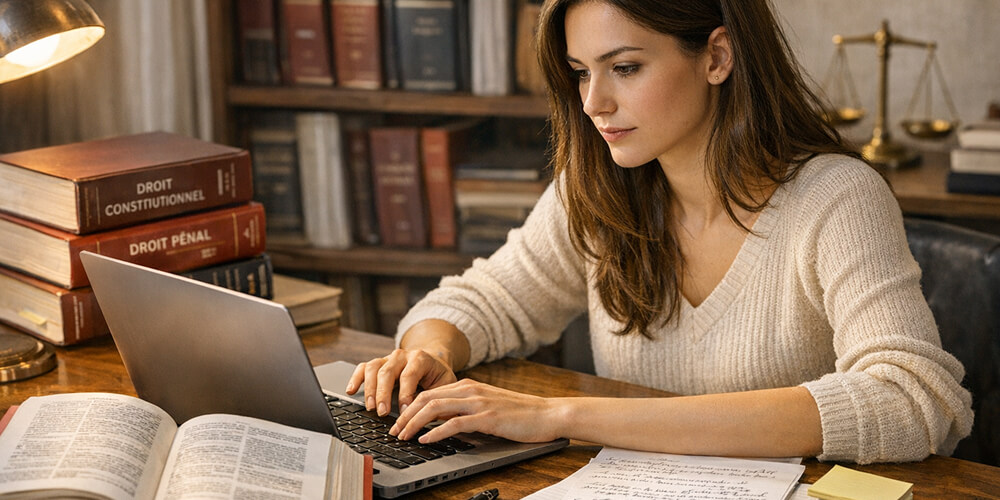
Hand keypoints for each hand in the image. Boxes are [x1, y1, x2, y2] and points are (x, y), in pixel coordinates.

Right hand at [345, 348, 456, 416]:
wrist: (434, 361)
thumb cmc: (438, 376)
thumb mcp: (445, 385)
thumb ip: (437, 398)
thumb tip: (430, 416)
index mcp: (420, 358)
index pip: (409, 375)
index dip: (405, 394)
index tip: (404, 411)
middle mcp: (402, 356)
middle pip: (387, 372)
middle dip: (383, 394)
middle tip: (382, 413)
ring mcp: (388, 359)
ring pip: (373, 368)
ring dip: (369, 389)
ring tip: (369, 407)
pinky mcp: (378, 364)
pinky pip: (363, 368)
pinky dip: (356, 378)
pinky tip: (351, 390)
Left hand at [388, 378, 562, 443]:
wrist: (547, 413)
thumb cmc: (520, 413)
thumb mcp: (487, 405)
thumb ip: (465, 408)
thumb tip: (442, 422)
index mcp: (468, 385)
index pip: (429, 393)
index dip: (409, 408)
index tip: (398, 423)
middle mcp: (470, 389)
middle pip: (426, 398)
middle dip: (405, 416)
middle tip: (393, 431)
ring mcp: (478, 402)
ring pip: (435, 408)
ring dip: (414, 423)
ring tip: (402, 436)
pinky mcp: (486, 417)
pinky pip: (454, 423)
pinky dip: (435, 432)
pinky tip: (425, 440)